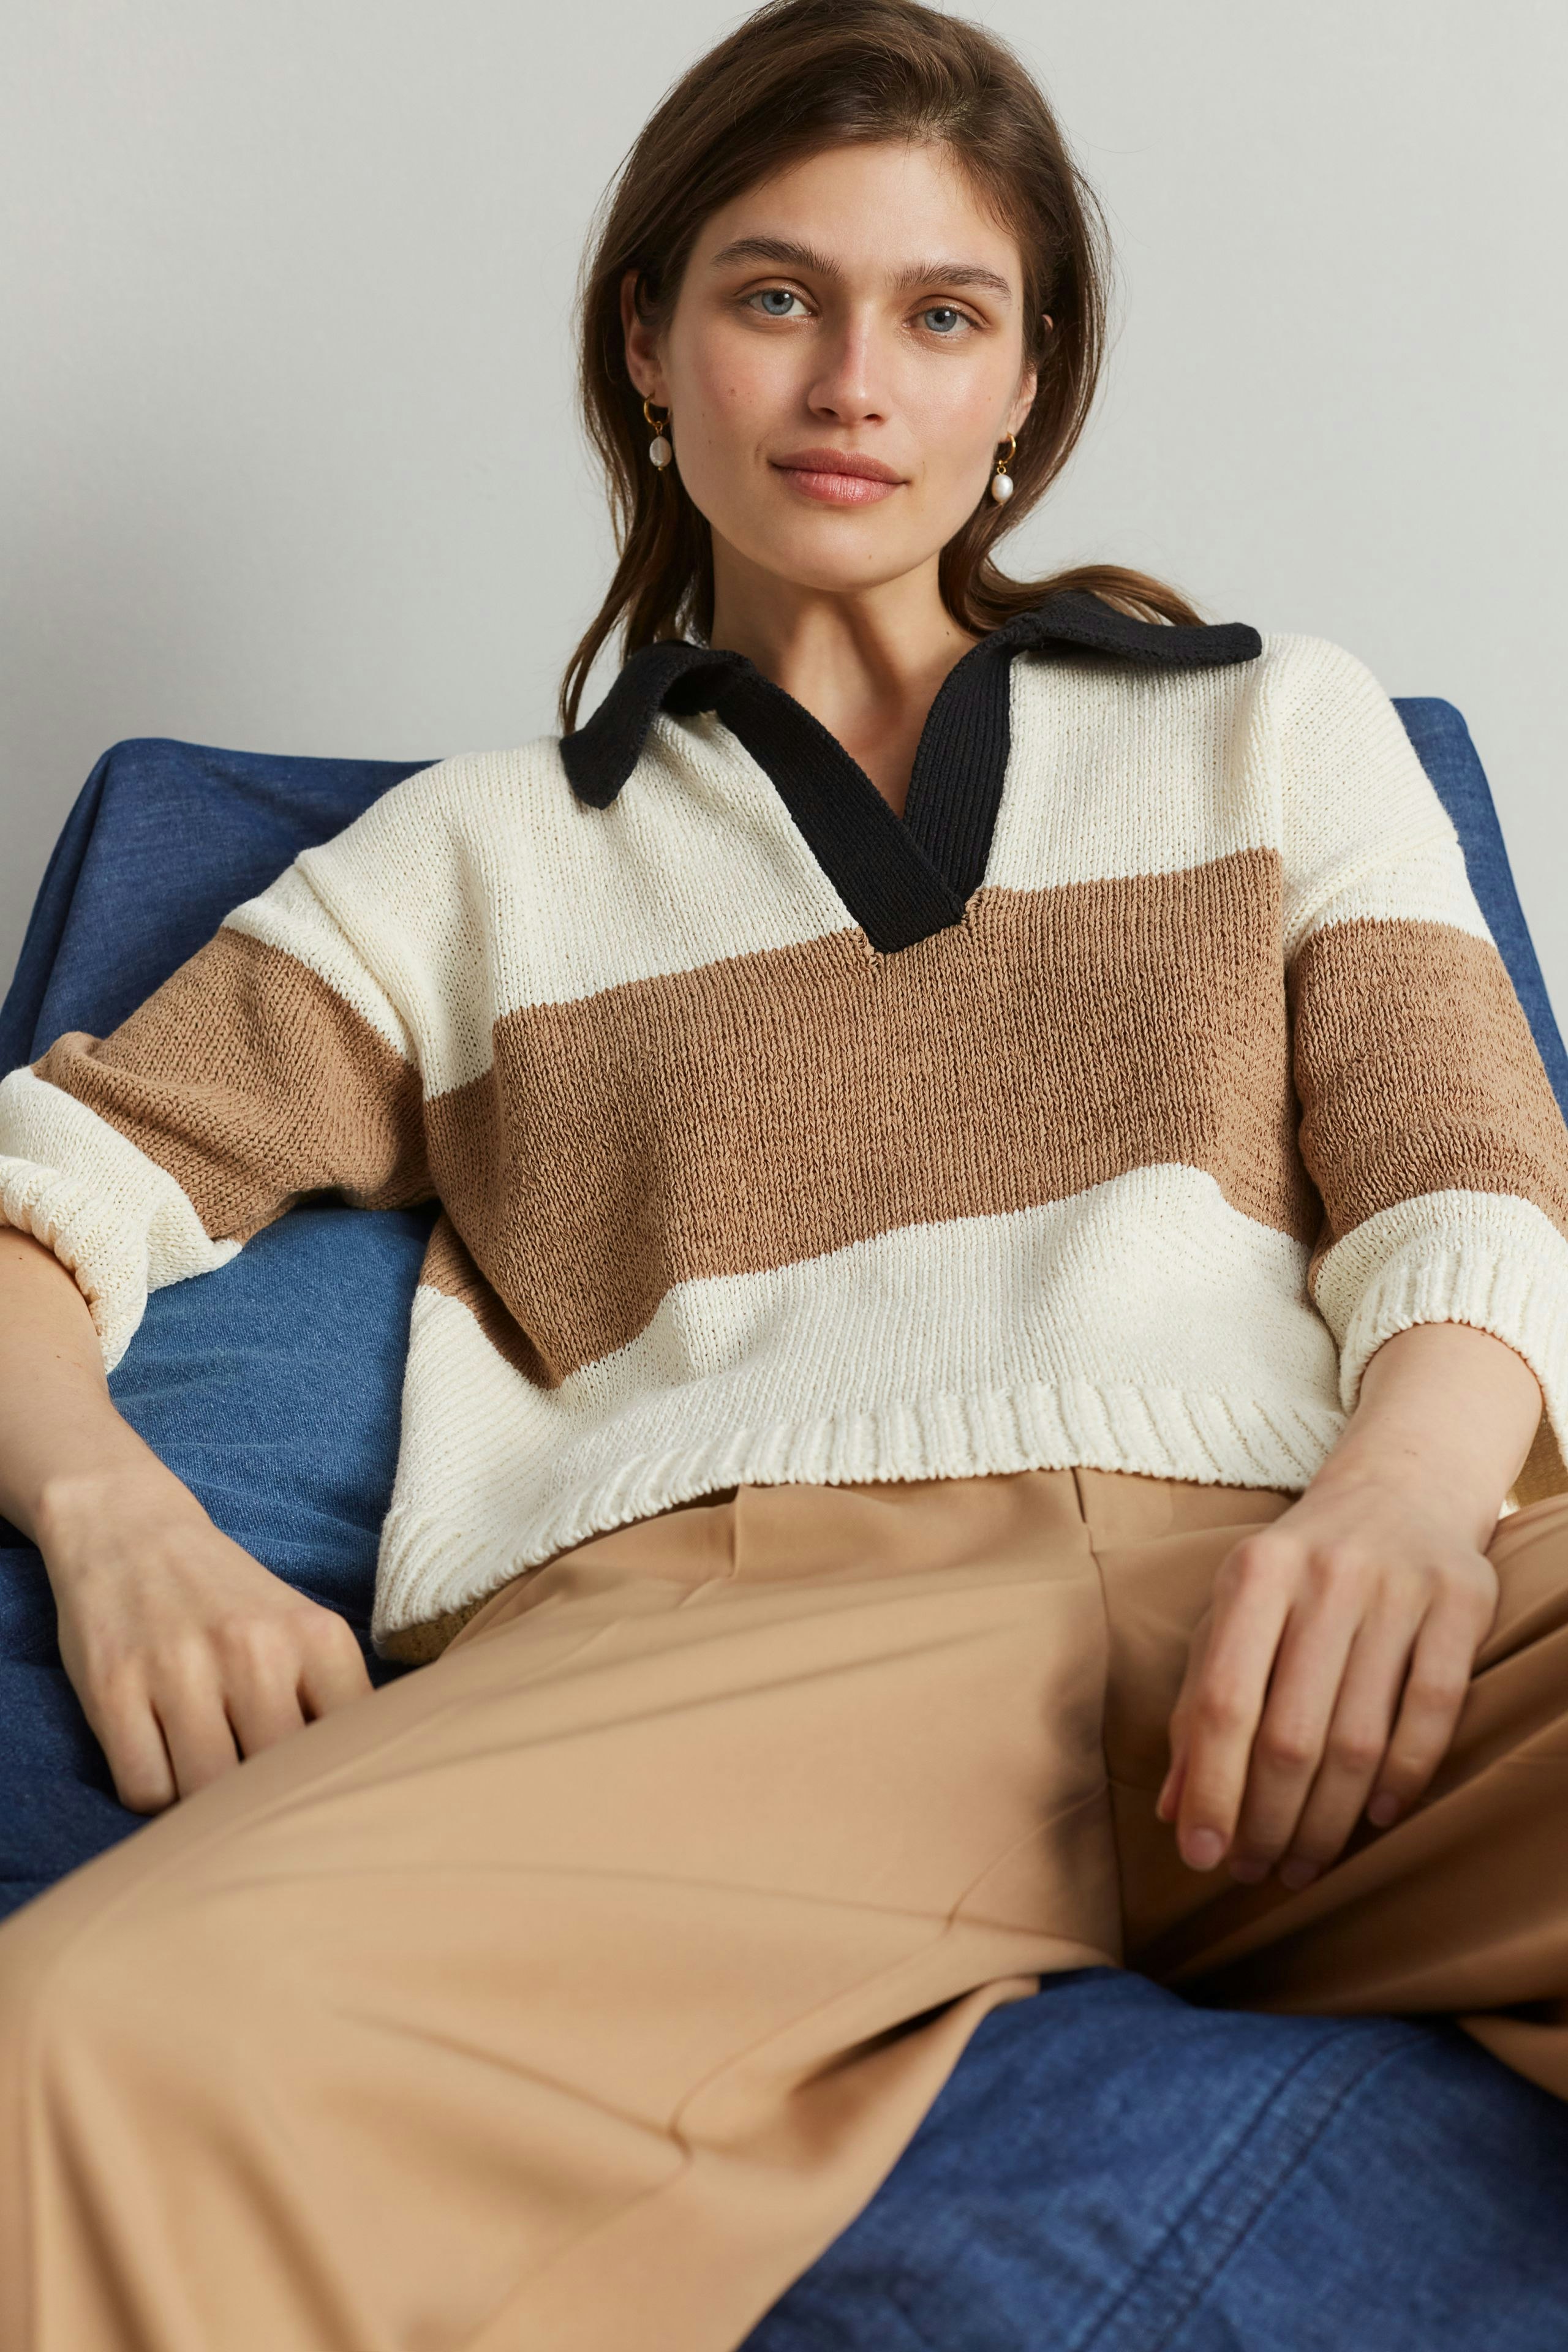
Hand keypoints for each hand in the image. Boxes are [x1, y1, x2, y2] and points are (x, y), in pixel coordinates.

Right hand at [41, 1465, 372, 1813]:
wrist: (128, 1530)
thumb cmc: (225, 1600)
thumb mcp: (300, 1627)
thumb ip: (333, 1697)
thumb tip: (363, 1783)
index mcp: (315, 1635)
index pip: (350, 1745)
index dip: (333, 1781)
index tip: (318, 1787)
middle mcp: (254, 1649)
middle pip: (276, 1781)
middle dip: (263, 1797)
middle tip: (250, 1787)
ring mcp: (180, 1669)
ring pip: (207, 1795)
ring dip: (203, 1802)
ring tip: (202, 1767)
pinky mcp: (113, 1689)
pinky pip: (146, 1791)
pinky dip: (153, 1792)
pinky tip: (159, 1757)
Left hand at [1156, 1472, 1498, 1888]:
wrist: (1400, 1489)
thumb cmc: (1299, 1571)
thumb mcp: (1233, 1614)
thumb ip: (1199, 1704)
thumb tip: (1172, 1808)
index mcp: (1254, 1575)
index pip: (1224, 1703)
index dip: (1210, 1788)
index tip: (1200, 1854)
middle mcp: (1326, 1576)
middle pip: (1292, 1734)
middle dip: (1269, 1821)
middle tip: (1257, 1871)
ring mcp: (1399, 1587)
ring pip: (1360, 1737)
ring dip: (1329, 1820)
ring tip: (1305, 1864)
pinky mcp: (1462, 1601)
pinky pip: (1433, 1711)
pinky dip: (1404, 1777)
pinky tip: (1374, 1817)